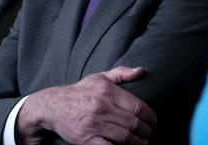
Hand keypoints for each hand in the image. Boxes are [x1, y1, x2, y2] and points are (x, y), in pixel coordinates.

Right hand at [16, 66, 156, 144]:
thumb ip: (121, 73)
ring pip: (124, 137)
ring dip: (138, 142)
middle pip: (133, 123)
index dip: (150, 116)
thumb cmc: (81, 91)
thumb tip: (141, 71)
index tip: (154, 120)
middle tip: (150, 133)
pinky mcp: (87, 139)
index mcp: (107, 91)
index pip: (137, 106)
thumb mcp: (99, 77)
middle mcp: (101, 107)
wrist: (54, 106)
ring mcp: (94, 124)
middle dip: (146, 131)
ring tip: (143, 142)